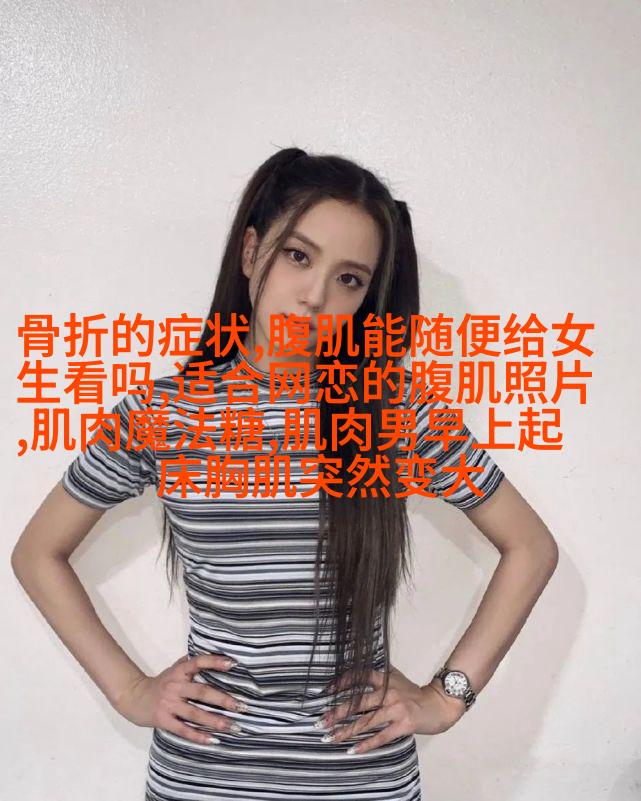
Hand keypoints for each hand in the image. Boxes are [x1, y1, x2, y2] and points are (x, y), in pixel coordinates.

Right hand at [113, 653, 245, 744]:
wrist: (133, 697)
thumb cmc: (160, 683)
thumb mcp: (174, 669)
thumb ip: (190, 662)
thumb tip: (213, 651)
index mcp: (179, 671)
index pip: (198, 662)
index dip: (215, 662)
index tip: (233, 664)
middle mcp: (175, 686)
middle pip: (202, 692)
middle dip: (223, 699)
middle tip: (241, 706)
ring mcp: (169, 704)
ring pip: (195, 713)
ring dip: (215, 721)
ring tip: (232, 726)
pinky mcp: (163, 720)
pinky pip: (183, 729)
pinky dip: (198, 736)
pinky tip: (213, 740)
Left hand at [318, 665, 465, 754]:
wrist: (439, 704)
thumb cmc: (414, 693)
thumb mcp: (396, 677)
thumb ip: (379, 674)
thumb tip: (358, 670)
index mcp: (385, 678)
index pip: (359, 676)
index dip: (341, 682)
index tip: (326, 691)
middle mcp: (388, 692)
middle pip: (358, 703)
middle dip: (337, 713)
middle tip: (321, 722)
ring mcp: (396, 708)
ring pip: (366, 721)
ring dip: (346, 731)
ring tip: (331, 738)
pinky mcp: (403, 724)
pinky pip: (381, 736)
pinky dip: (366, 744)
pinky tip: (353, 750)